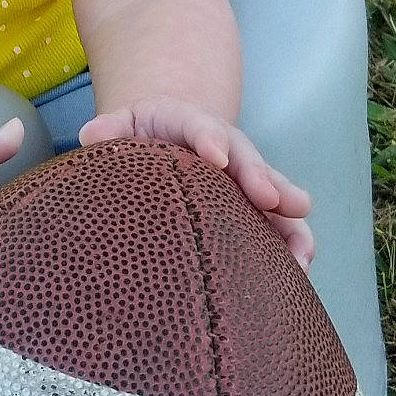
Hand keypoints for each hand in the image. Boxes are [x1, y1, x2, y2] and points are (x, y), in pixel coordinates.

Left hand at [79, 99, 314, 268]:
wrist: (171, 133)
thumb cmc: (145, 133)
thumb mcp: (126, 122)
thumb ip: (111, 127)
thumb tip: (92, 136)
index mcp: (192, 125)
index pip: (200, 127)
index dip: (208, 140)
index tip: (215, 156)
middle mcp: (229, 150)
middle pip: (249, 161)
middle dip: (261, 180)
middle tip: (270, 199)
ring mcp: (245, 181)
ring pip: (273, 198)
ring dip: (289, 222)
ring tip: (302, 249)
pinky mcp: (255, 209)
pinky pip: (280, 227)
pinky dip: (292, 246)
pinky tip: (298, 272)